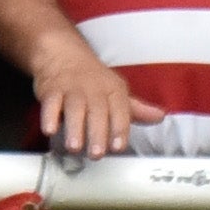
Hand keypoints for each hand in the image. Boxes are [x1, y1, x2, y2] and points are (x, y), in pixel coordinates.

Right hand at [32, 43, 142, 161]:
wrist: (64, 55)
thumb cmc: (93, 80)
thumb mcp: (116, 91)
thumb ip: (135, 109)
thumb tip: (160, 117)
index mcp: (114, 90)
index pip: (121, 110)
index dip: (120, 128)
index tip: (119, 147)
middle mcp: (94, 89)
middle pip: (97, 111)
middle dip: (97, 133)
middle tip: (96, 154)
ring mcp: (72, 88)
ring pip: (74, 108)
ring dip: (74, 127)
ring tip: (75, 147)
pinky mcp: (51, 90)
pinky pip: (50, 103)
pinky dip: (49, 116)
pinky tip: (50, 130)